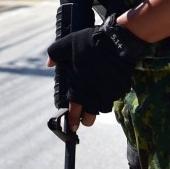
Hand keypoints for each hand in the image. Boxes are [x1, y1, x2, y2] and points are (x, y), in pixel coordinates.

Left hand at [46, 14, 149, 128]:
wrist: (116, 41)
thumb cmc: (89, 43)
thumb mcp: (66, 44)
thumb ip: (55, 54)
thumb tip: (49, 63)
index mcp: (79, 85)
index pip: (74, 108)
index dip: (72, 119)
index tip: (71, 126)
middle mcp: (94, 92)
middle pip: (90, 115)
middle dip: (86, 120)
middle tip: (84, 122)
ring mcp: (108, 91)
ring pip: (103, 107)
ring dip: (98, 109)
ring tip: (94, 108)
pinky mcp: (120, 87)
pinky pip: (114, 97)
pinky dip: (110, 96)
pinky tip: (107, 91)